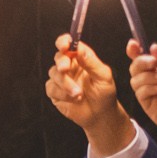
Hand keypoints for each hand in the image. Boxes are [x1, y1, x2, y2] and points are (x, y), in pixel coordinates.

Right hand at [44, 35, 135, 154]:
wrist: (100, 115)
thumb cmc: (105, 94)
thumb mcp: (103, 76)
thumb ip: (91, 62)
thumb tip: (79, 48)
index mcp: (81, 59)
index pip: (69, 45)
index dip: (64, 42)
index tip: (64, 45)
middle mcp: (70, 67)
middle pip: (58, 57)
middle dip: (61, 62)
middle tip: (65, 69)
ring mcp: (61, 80)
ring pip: (54, 74)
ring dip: (65, 83)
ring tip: (79, 94)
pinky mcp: (55, 92)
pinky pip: (51, 88)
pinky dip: (62, 94)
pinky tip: (74, 99)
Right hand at [128, 45, 156, 157]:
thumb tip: (153, 47)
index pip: (146, 58)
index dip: (136, 51)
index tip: (133, 44)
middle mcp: (156, 80)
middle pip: (136, 67)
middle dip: (140, 62)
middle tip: (153, 64)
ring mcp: (151, 93)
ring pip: (135, 79)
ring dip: (146, 76)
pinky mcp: (149, 106)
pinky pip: (139, 92)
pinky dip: (147, 88)